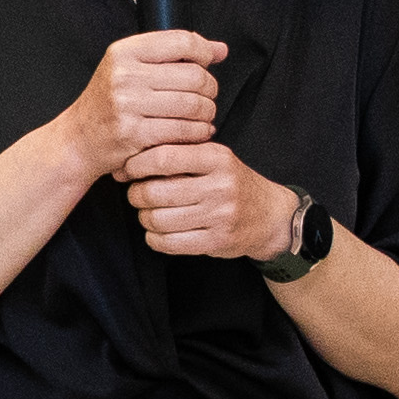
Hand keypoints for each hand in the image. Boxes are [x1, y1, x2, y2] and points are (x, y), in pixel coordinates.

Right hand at [62, 28, 222, 185]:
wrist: (79, 139)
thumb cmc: (108, 102)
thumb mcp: (129, 67)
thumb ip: (172, 54)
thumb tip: (220, 49)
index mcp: (124, 52)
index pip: (181, 41)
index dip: (204, 51)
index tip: (208, 62)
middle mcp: (125, 76)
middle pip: (194, 75)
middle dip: (210, 87)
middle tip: (208, 96)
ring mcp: (129, 106)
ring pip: (194, 105)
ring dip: (208, 112)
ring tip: (204, 115)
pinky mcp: (135, 135)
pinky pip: (184, 131)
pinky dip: (199, 132)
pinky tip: (198, 131)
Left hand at [123, 141, 289, 260]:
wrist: (270, 216)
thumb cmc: (232, 183)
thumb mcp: (214, 158)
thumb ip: (179, 154)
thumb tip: (128, 162)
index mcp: (217, 158)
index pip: (164, 157)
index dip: (137, 165)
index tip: (128, 170)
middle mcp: (220, 186)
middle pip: (156, 191)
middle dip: (136, 194)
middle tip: (136, 194)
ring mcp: (219, 216)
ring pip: (159, 220)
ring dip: (144, 218)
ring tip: (149, 213)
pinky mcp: (216, 242)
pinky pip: (170, 243)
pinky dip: (155, 239)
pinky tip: (157, 232)